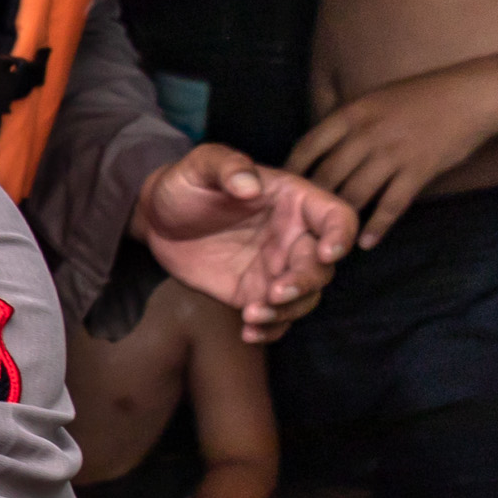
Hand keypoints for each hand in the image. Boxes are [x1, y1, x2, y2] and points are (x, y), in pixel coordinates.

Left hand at [133, 142, 357, 339]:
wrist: (156, 219)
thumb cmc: (185, 184)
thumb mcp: (201, 165)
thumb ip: (226, 166)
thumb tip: (249, 184)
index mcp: (293, 201)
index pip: (337, 217)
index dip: (341, 235)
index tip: (326, 253)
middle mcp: (292, 236)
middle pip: (322, 266)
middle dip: (305, 283)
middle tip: (274, 292)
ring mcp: (275, 268)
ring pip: (304, 297)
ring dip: (286, 311)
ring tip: (252, 314)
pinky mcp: (254, 292)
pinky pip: (276, 317)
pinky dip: (269, 329)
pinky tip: (247, 332)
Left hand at [285, 60, 497, 245]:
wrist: (473, 95)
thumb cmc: (424, 96)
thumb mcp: (376, 99)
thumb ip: (349, 123)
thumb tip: (322, 147)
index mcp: (352, 113)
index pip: (308, 145)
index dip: (292, 170)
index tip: (282, 189)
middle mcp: (367, 134)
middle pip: (326, 176)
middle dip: (310, 203)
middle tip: (298, 224)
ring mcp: (393, 154)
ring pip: (355, 194)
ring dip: (340, 219)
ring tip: (328, 238)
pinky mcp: (418, 171)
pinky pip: (391, 206)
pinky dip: (376, 227)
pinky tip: (365, 241)